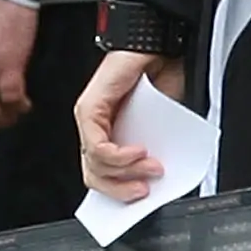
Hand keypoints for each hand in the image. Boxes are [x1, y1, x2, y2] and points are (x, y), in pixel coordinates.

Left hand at [76, 47, 190, 197]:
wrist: (161, 48)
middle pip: (93, 175)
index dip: (119, 192)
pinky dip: (119, 156)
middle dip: (121, 190)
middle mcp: (93, 127)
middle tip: (145, 192)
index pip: (102, 174)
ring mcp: (88, 118)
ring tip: (152, 168)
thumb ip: (152, 152)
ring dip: (126, 173)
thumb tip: (156, 182)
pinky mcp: (89, 108)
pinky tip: (139, 152)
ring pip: (94, 164)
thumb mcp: (160, 128)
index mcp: (109, 133)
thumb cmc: (162, 82)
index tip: (141, 202)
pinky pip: (97, 145)